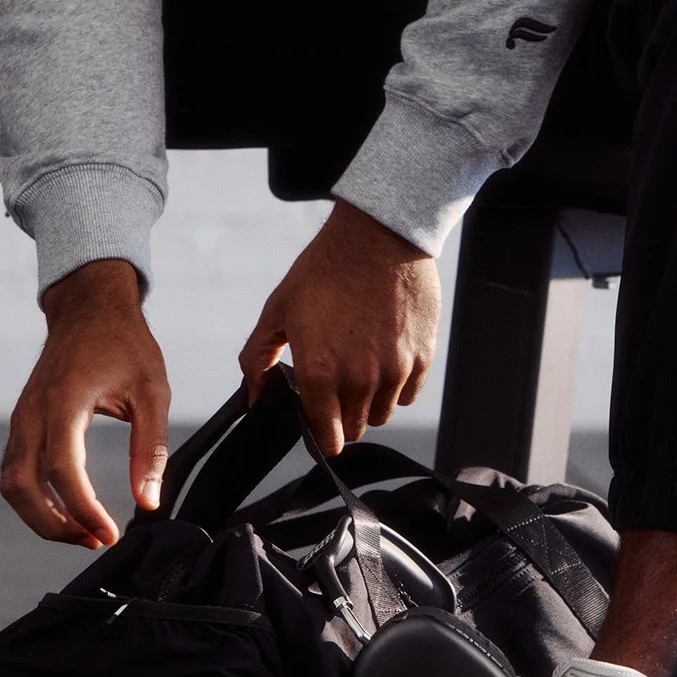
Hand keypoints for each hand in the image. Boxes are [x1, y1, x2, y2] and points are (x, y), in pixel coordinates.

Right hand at [1, 260, 170, 548]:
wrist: (90, 306)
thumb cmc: (124, 343)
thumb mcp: (152, 391)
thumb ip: (150, 448)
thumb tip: (149, 501)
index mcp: (64, 399)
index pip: (61, 470)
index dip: (83, 510)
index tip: (108, 534)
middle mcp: (32, 410)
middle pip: (22, 486)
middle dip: (54, 525)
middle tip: (95, 539)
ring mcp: (21, 416)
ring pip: (11, 483)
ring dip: (41, 517)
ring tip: (83, 531)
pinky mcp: (21, 421)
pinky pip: (14, 470)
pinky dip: (33, 499)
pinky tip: (67, 509)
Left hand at [238, 201, 440, 454]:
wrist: (377, 236)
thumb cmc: (326, 269)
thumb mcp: (278, 310)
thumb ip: (258, 359)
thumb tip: (254, 396)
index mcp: (320, 373)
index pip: (327, 439)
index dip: (320, 434)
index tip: (319, 419)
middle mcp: (360, 380)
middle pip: (355, 429)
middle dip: (343, 414)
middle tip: (337, 379)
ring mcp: (395, 371)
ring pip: (382, 414)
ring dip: (370, 400)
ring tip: (361, 361)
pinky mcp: (422, 358)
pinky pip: (408, 394)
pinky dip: (396, 384)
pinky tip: (384, 353)